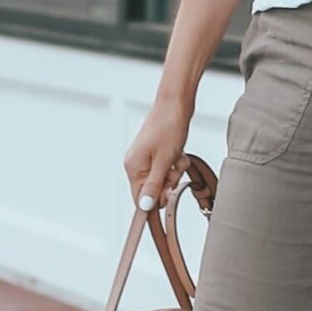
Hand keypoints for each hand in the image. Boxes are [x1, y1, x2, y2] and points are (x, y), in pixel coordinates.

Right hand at [124, 93, 191, 211]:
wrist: (176, 104)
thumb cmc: (168, 127)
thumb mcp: (163, 161)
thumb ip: (153, 186)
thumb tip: (145, 206)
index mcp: (133, 167)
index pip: (139, 198)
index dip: (154, 202)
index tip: (165, 202)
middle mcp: (136, 163)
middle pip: (153, 189)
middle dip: (168, 182)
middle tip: (174, 169)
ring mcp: (146, 157)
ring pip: (162, 178)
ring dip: (174, 171)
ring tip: (177, 157)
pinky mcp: (156, 152)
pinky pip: (167, 167)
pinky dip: (175, 163)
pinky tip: (178, 152)